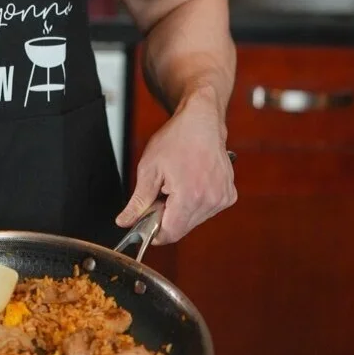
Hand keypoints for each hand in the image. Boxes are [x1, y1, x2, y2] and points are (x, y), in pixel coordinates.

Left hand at [116, 88, 236, 243]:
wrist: (201, 121)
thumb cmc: (176, 139)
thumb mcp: (149, 168)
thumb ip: (138, 201)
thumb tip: (124, 222)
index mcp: (189, 196)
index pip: (170, 233)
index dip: (154, 230)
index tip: (147, 218)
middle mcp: (210, 201)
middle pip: (182, 228)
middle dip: (167, 216)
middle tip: (161, 191)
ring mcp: (222, 199)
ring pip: (194, 220)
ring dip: (182, 210)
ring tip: (178, 183)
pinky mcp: (229, 195)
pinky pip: (207, 211)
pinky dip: (196, 203)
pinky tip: (192, 182)